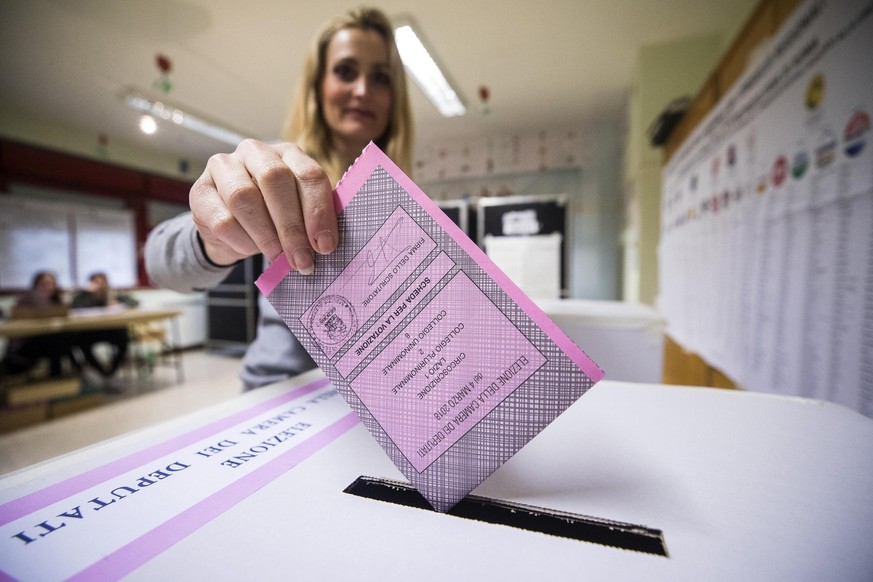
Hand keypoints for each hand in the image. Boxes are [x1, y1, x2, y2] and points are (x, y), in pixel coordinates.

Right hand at [189, 140, 338, 273]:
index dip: (319, 211)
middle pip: (275, 179)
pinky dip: (242, 241)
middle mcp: (255, 151)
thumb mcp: (298, 213)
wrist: (232, 228)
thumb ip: (312, 220)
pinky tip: (251, 250)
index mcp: (288, 153)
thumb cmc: (273, 217)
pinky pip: (222, 219)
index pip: (309, 174)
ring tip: (279, 259)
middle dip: (291, 226)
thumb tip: (326, 245)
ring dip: (266, 235)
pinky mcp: (199, 190)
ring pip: (244, 197)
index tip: (326, 245)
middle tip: (302, 260)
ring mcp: (223, 166)